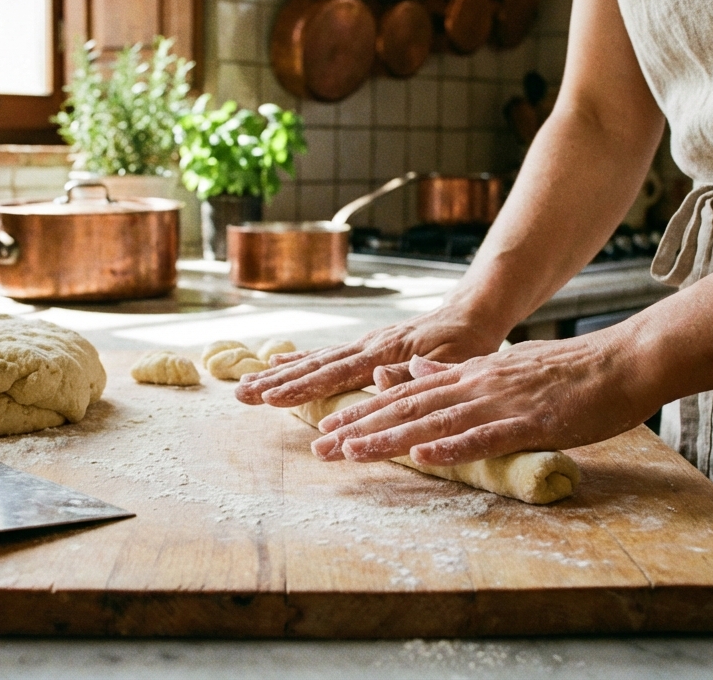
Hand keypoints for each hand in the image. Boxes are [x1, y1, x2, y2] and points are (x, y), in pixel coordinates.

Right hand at [234, 307, 504, 406]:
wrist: (471, 313)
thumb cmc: (467, 342)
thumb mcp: (453, 359)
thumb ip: (417, 370)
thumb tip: (377, 377)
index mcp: (384, 353)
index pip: (336, 373)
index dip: (303, 388)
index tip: (272, 398)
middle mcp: (366, 347)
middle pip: (314, 367)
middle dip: (277, 383)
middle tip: (242, 395)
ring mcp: (362, 345)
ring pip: (314, 361)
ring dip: (279, 376)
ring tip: (246, 387)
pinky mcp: (364, 347)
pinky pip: (326, 355)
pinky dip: (299, 361)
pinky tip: (276, 365)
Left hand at [309, 333, 657, 465]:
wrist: (623, 361)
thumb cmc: (568, 371)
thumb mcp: (503, 366)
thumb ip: (457, 373)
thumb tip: (414, 372)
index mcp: (469, 375)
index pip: (404, 395)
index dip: (363, 412)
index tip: (327, 429)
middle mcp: (476, 385)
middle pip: (407, 407)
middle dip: (361, 428)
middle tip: (320, 447)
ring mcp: (501, 402)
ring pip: (435, 421)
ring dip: (391, 438)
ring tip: (352, 451)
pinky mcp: (530, 422)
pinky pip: (485, 436)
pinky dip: (452, 447)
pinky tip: (423, 456)